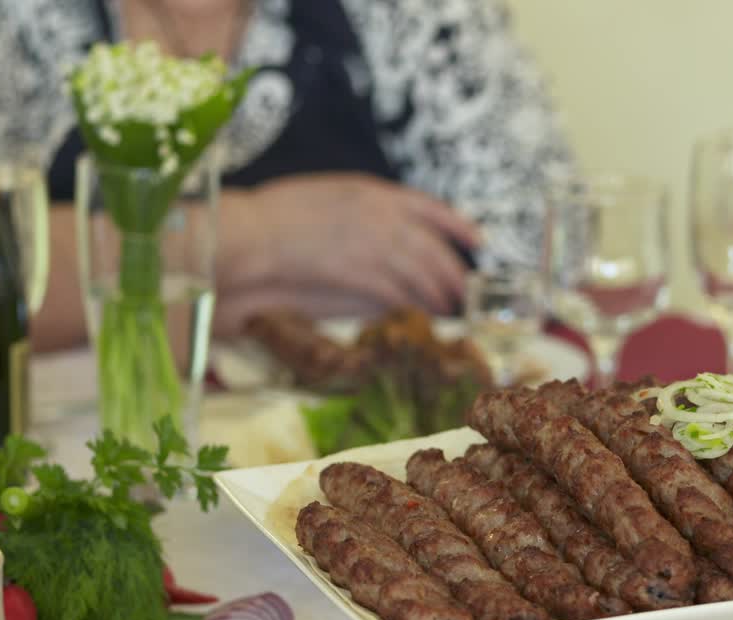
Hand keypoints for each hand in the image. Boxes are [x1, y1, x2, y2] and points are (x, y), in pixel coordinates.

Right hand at [215, 173, 479, 333]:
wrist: (254, 233)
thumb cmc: (282, 212)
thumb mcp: (333, 192)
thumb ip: (369, 204)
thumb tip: (392, 220)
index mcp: (376, 193)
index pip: (433, 209)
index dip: (460, 227)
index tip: (478, 240)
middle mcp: (383, 218)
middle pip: (435, 249)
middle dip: (454, 272)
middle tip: (466, 289)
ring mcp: (374, 247)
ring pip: (424, 274)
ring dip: (440, 294)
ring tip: (450, 307)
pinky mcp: (362, 276)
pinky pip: (401, 293)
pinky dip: (416, 305)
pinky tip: (424, 314)